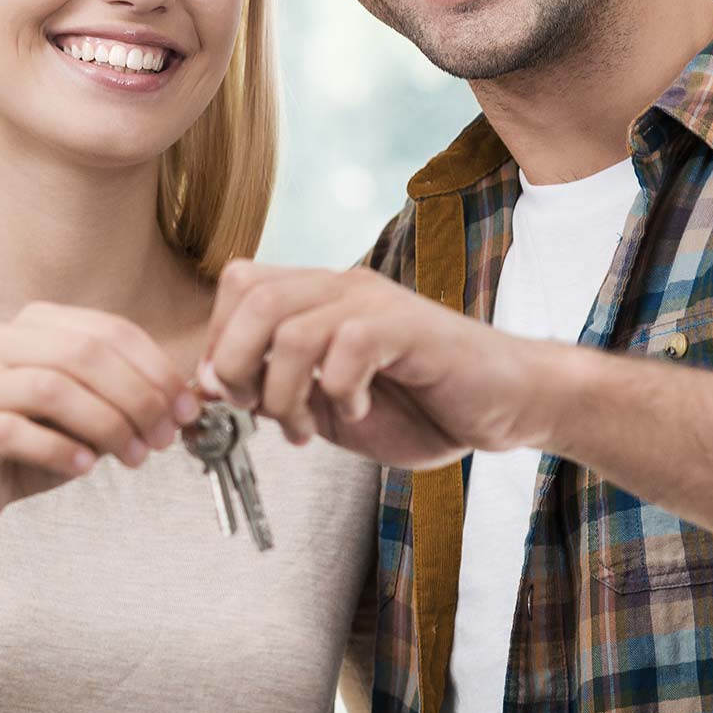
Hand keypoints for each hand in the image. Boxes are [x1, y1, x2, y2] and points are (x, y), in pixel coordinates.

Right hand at [0, 303, 201, 540]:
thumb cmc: (28, 447)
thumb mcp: (87, 417)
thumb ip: (127, 400)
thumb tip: (185, 403)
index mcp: (37, 323)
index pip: (111, 330)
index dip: (157, 368)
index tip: (186, 409)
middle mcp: (1, 340)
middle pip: (85, 353)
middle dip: (137, 398)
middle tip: (163, 438)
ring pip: (54, 388)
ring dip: (106, 425)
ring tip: (133, 457)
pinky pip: (18, 430)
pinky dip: (61, 450)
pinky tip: (85, 468)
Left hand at [199, 262, 562, 467]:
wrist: (504, 406)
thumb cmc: (419, 405)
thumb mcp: (327, 406)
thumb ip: (273, 390)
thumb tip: (208, 386)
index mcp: (319, 298)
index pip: (239, 285)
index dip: (219, 340)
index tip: (233, 396)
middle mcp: (343, 288)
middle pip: (252, 295)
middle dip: (235, 363)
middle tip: (257, 410)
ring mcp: (376, 303)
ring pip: (290, 327)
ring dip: (284, 392)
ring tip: (306, 427)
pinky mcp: (409, 328)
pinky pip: (347, 347)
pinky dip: (339, 392)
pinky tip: (357, 410)